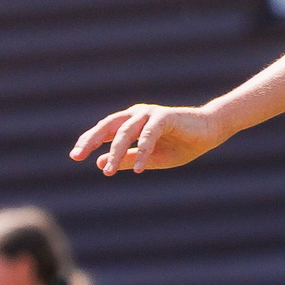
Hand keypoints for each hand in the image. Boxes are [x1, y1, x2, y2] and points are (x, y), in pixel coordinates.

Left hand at [71, 104, 227, 174]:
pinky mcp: (164, 117)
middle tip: (77, 155)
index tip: (75, 155)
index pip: (105, 130)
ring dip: (115, 152)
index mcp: (131, 122)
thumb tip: (99, 163)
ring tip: (108, 171)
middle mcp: (137, 114)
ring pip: (125, 132)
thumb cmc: (180, 144)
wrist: (209, 133)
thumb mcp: (149, 158)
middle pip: (108, 126)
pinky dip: (142, 151)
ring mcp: (149, 114)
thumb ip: (126, 159)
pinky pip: (148, 135)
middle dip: (91, 140)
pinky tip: (138, 169)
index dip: (89, 141)